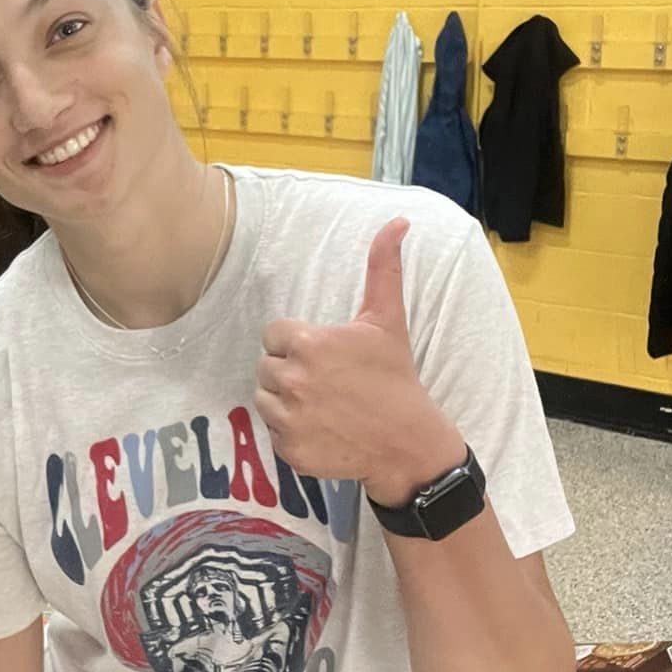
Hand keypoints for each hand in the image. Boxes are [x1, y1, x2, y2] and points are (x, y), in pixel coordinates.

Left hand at [254, 218, 466, 506]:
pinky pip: (274, 432)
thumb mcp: (387, 320)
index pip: (274, 335)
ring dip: (285, 400)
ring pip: (264, 398)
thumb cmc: (394, 376)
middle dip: (290, 370)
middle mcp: (293, 380)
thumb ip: (382, 268)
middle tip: (325, 381)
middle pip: (266, 366)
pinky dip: (292, 431)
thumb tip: (397, 221)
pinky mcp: (289, 450)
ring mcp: (289, 418)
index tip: (324, 355)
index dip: (296, 343)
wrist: (407, 441)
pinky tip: (322, 428)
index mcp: (308, 344)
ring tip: (321, 403)